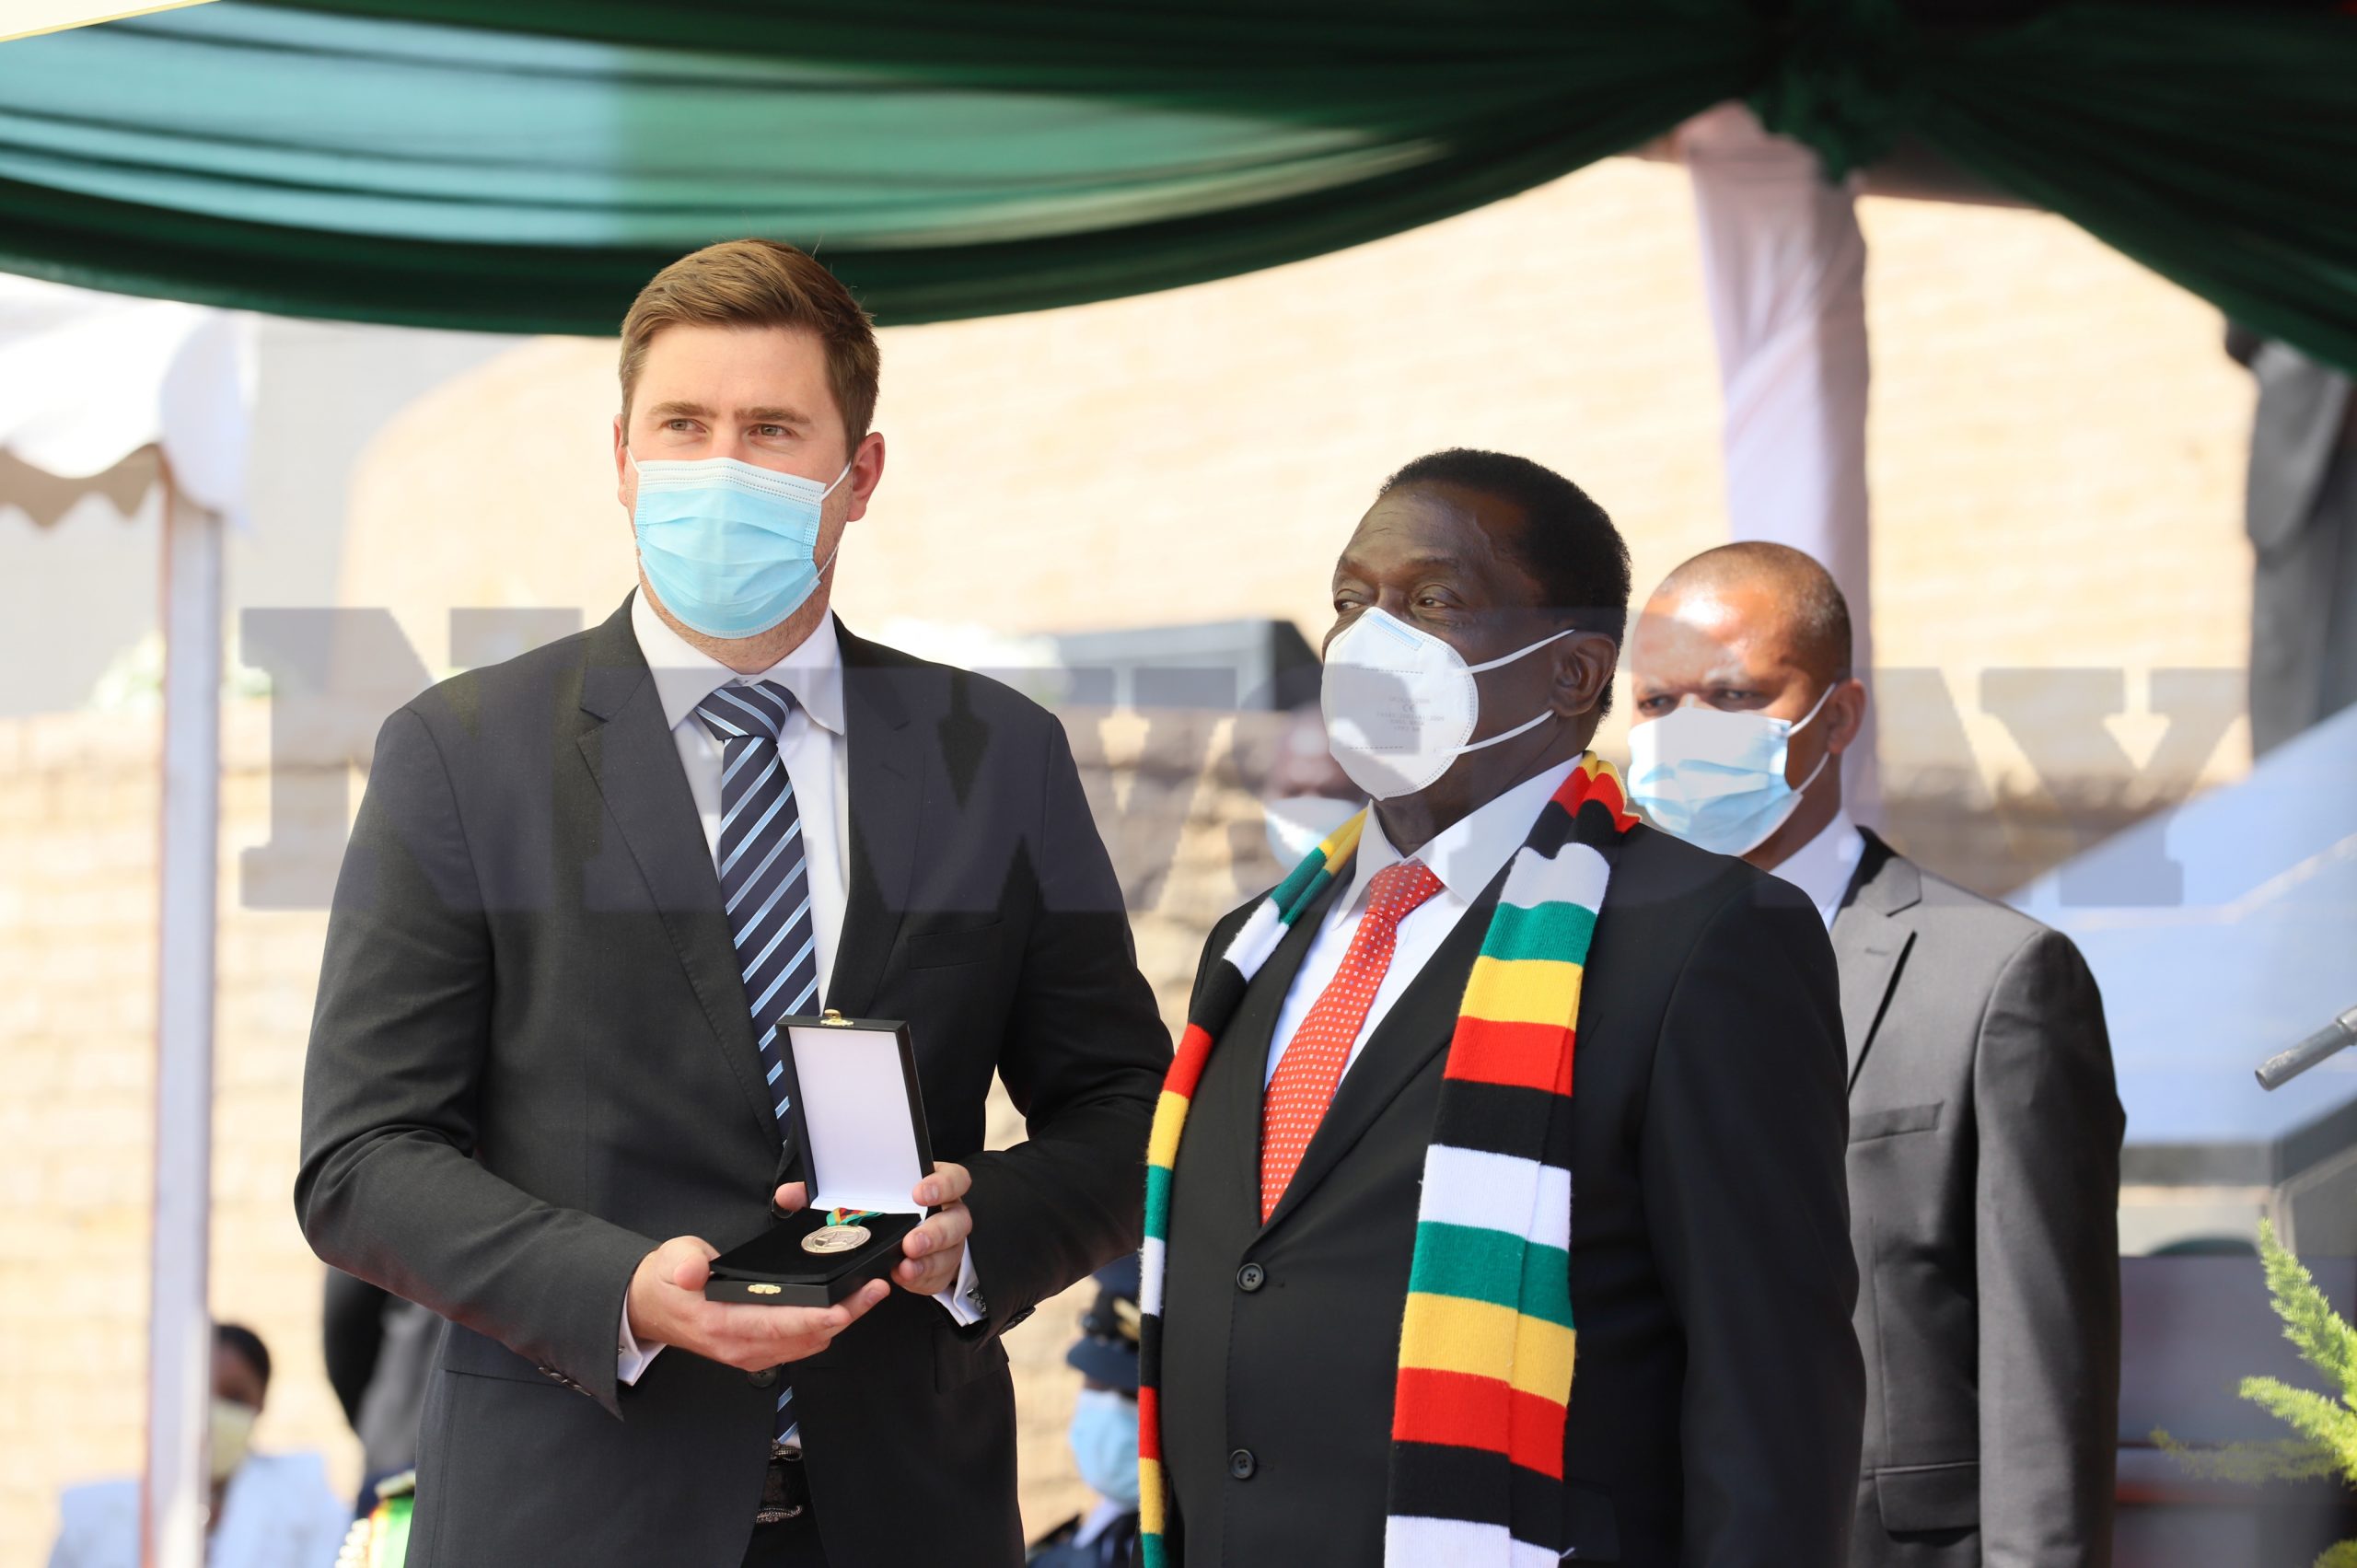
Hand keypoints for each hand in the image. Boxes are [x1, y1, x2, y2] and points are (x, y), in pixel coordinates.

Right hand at [625, 1235, 886, 1372]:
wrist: (652, 1307)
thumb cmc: (667, 1281)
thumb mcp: (670, 1261)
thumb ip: (685, 1264)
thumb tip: (693, 1272)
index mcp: (720, 1323)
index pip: (776, 1324)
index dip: (813, 1317)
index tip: (844, 1307)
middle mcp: (740, 1345)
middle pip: (803, 1336)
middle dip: (844, 1315)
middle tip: (875, 1289)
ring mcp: (751, 1353)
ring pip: (807, 1343)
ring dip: (840, 1322)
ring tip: (868, 1294)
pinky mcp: (759, 1350)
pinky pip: (801, 1345)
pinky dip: (826, 1327)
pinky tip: (844, 1307)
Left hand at [770, 1162, 972, 1297]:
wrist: (905, 1241)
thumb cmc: (883, 1213)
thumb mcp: (860, 1200)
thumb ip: (825, 1196)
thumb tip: (788, 1194)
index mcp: (932, 1187)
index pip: (952, 1179)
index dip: (941, 1184)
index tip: (919, 1192)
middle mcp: (946, 1213)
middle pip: (957, 1219)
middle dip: (935, 1232)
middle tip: (911, 1241)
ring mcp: (947, 1244)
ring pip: (949, 1251)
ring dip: (927, 1260)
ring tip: (905, 1266)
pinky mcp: (939, 1270)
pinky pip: (937, 1275)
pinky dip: (920, 1277)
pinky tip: (903, 1277)